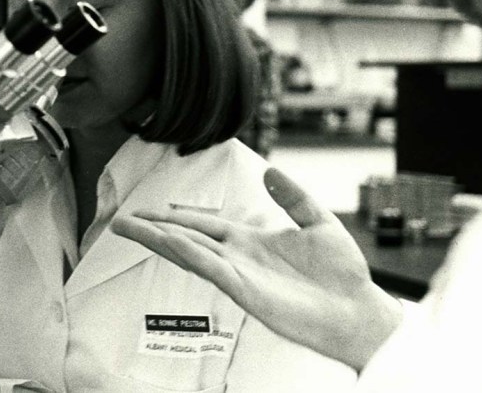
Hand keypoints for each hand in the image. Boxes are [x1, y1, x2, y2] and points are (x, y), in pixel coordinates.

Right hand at [110, 167, 402, 369]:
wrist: (361, 311)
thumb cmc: (344, 275)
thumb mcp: (320, 222)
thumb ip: (293, 196)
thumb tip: (271, 170)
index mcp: (250, 241)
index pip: (203, 225)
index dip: (174, 216)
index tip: (148, 210)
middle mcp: (238, 258)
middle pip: (185, 238)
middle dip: (152, 229)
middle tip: (120, 220)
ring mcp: (239, 276)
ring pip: (189, 252)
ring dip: (158, 240)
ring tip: (129, 228)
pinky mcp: (247, 292)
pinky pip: (212, 269)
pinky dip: (188, 254)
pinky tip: (168, 242)